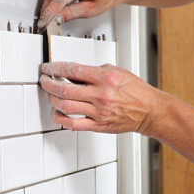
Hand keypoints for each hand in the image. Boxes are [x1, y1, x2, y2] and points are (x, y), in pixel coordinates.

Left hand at [39, 62, 165, 134]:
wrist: (149, 111)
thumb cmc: (136, 91)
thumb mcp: (117, 71)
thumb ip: (96, 71)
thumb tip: (76, 72)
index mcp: (105, 78)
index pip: (73, 70)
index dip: (55, 68)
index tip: (48, 68)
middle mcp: (100, 95)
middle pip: (64, 89)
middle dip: (48, 84)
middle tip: (44, 81)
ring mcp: (98, 112)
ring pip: (66, 106)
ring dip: (53, 100)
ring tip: (50, 95)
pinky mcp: (98, 125)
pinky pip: (73, 124)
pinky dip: (61, 119)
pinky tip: (58, 113)